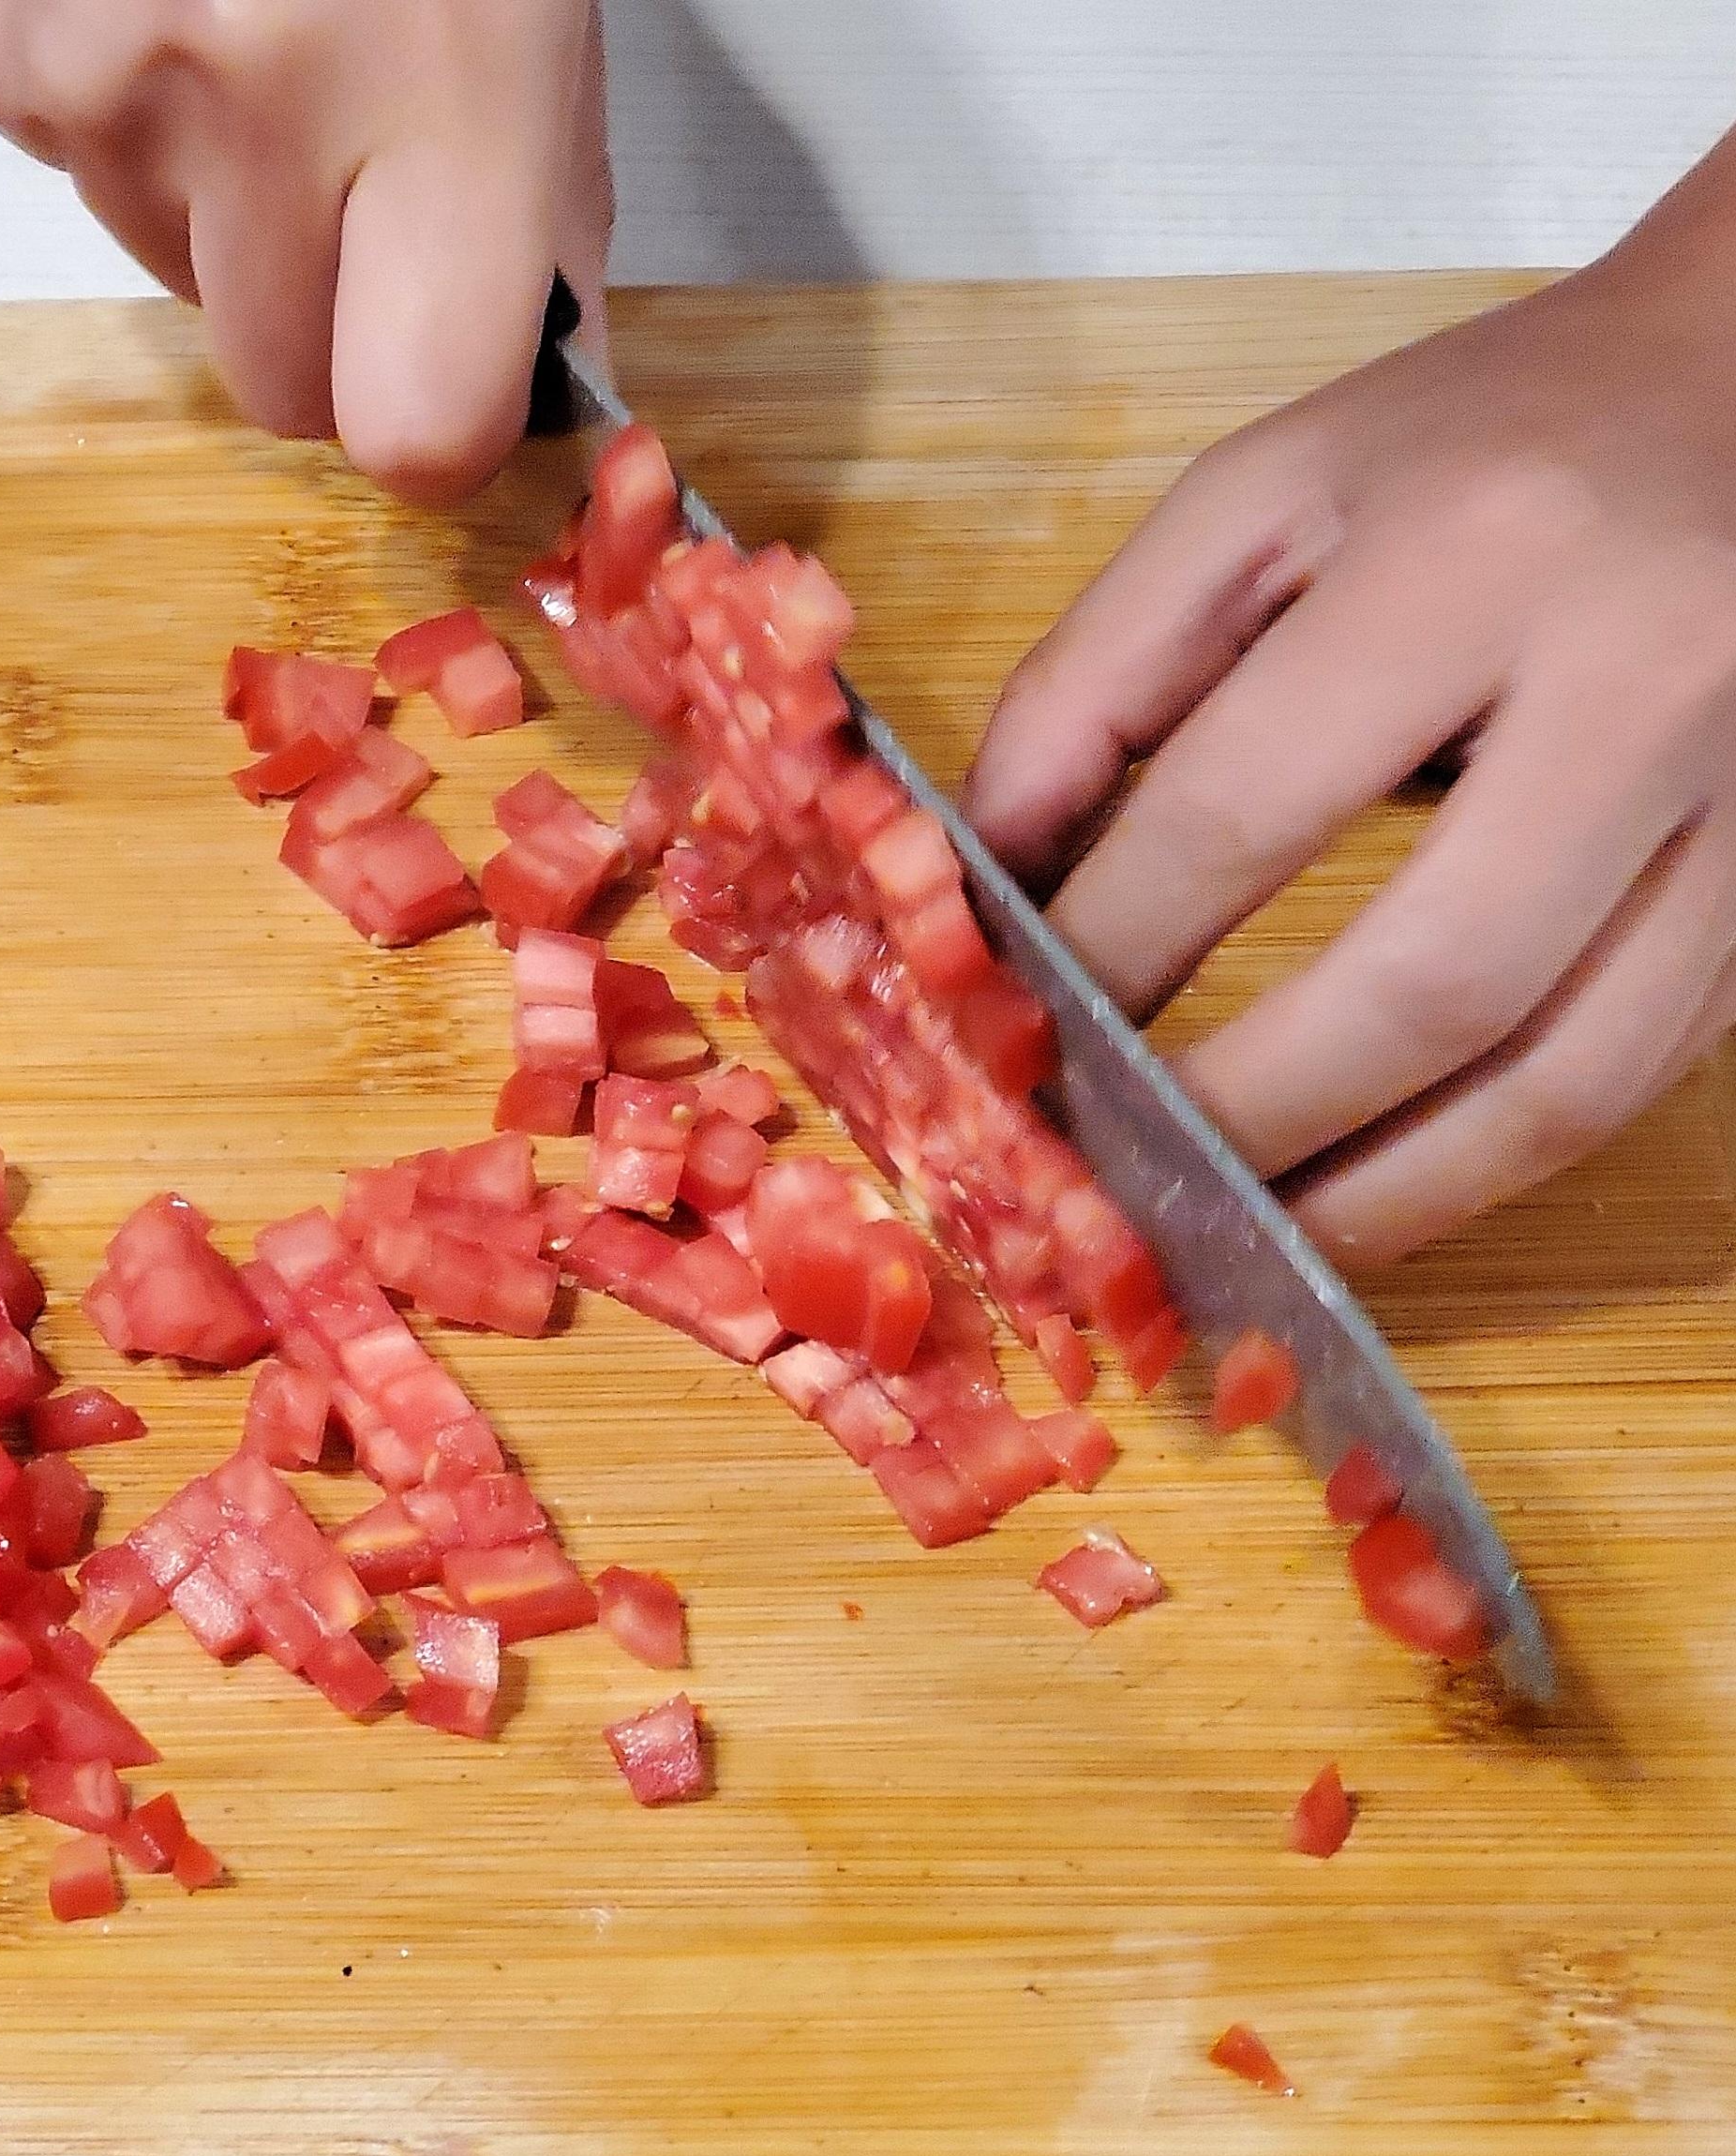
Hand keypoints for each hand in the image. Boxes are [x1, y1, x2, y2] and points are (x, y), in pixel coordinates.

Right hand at [0, 0, 612, 505]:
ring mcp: (90, 74)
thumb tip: (521, 376)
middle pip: (278, 386)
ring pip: (162, 269)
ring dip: (210, 188)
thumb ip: (534, 206)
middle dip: (322, 313)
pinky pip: (62, 161)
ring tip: (252, 16)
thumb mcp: (534, 3)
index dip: (434, 418)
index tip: (449, 369)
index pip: (415, 425)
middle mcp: (248, 96)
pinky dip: (109, 99)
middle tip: (353, 167)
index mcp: (435, 90)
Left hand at [966, 132, 1735, 1269]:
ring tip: (1249, 1242)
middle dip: (1253, 1116)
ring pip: (1572, 1075)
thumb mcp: (1266, 493)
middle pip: (1430, 984)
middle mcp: (1648, 678)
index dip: (1114, 950)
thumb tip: (980, 879)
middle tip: (1126, 1194)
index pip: (1243, 807)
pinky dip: (1502, 1159)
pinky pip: (1649, 1066)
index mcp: (1480, 554)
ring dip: (1394, 1196)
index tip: (1019, 1039)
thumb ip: (1100, 674)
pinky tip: (1384, 1186)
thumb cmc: (1490, 440)